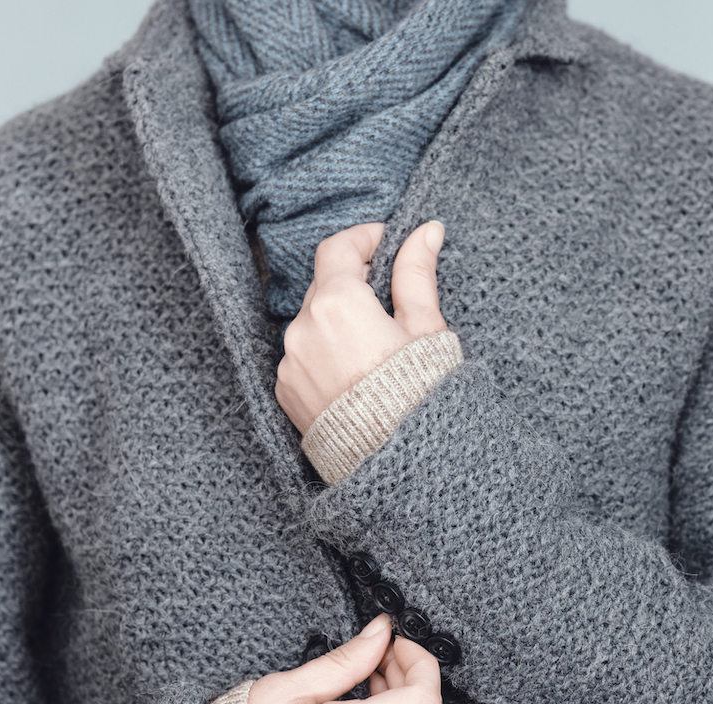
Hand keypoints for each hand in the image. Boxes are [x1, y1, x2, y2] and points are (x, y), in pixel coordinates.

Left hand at [276, 221, 448, 433]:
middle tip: (392, 302)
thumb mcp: (425, 329)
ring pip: (312, 323)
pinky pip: (303, 357)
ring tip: (376, 350)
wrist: (400, 463)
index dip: (364, 238)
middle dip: (355, 286)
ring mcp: (290, 361)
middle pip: (324, 286)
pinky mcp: (285, 391)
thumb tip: (426, 230)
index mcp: (337, 303)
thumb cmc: (420, 396)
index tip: (386, 242)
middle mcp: (302, 328)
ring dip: (339, 323)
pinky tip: (356, 376)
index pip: (337, 248)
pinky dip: (325, 354)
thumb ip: (417, 274)